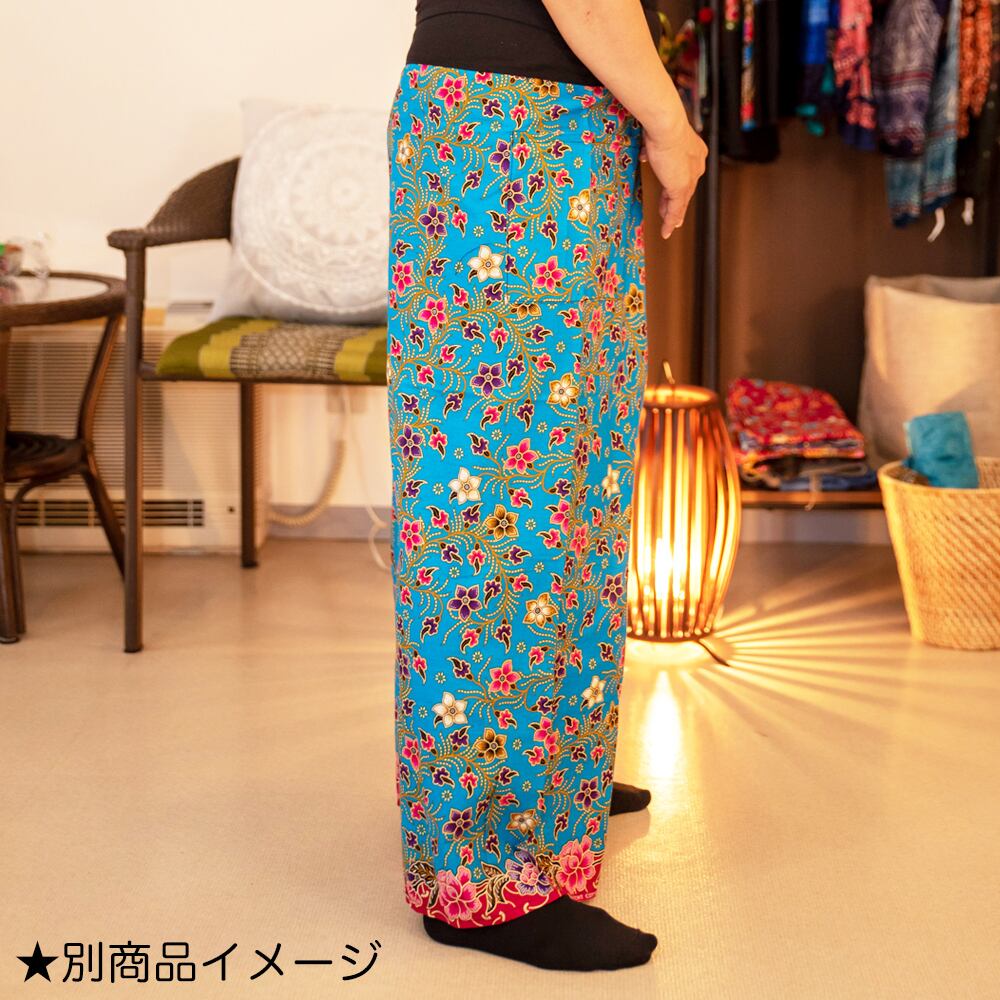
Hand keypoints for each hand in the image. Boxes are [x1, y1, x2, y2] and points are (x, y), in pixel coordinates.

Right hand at [639, 122, 706, 237]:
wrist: (666, 125)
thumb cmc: (662, 124)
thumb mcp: (658, 138)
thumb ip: (654, 149)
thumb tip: (646, 154)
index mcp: (695, 152)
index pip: (684, 173)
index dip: (676, 184)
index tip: (669, 193)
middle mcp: (696, 164)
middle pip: (685, 189)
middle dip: (675, 202)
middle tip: (669, 213)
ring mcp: (689, 177)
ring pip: (682, 201)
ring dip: (673, 215)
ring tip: (669, 226)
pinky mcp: (681, 186)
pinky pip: (676, 209)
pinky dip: (671, 221)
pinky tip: (667, 230)